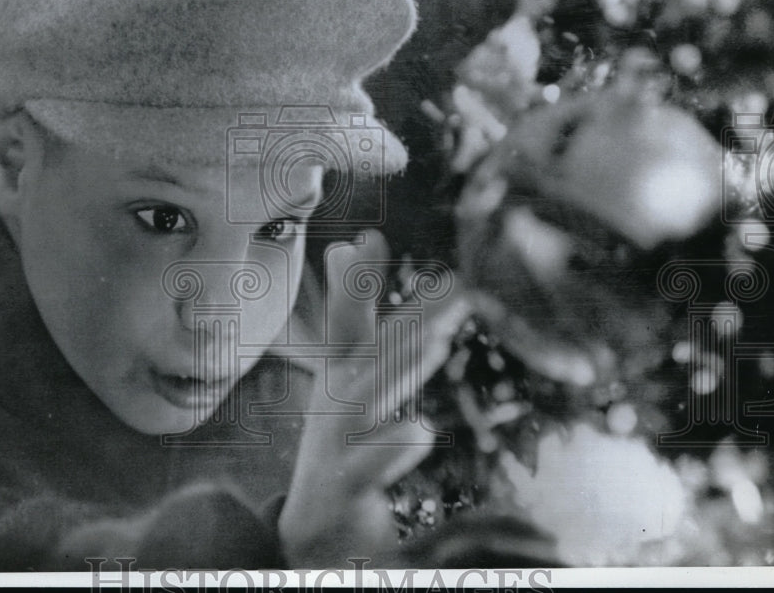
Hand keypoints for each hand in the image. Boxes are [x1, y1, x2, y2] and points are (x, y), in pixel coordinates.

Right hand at [279, 231, 475, 567]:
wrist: (315, 535)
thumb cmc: (345, 444)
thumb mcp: (355, 376)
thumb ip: (357, 314)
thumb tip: (351, 241)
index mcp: (343, 377)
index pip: (349, 323)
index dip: (356, 283)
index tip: (370, 238)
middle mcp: (333, 406)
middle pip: (369, 358)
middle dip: (411, 319)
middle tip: (458, 287)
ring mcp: (332, 449)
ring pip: (363, 405)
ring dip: (398, 368)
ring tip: (436, 337)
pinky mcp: (341, 496)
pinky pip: (364, 472)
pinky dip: (389, 449)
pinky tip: (419, 429)